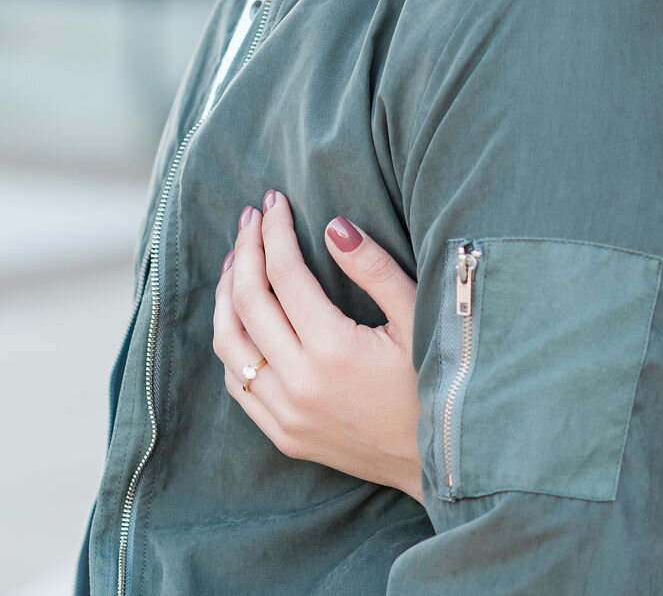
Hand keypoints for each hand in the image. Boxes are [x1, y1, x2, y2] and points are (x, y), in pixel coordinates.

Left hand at [212, 190, 425, 501]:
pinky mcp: (282, 434)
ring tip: (236, 258)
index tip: (274, 201)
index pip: (284, 274)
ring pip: (229, 343)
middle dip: (245, 250)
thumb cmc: (434, 382)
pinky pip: (236, 382)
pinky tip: (240, 316)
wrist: (438, 460)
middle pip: (247, 302)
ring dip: (225, 294)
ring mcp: (285, 414)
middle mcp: (299, 383)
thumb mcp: (416, 318)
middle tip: (251, 217)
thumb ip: (374, 270)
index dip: (275, 232)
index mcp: (333, 350)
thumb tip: (333, 226)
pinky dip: (232, 341)